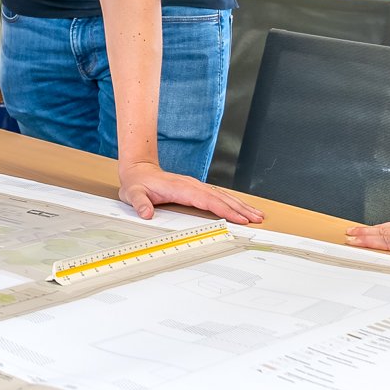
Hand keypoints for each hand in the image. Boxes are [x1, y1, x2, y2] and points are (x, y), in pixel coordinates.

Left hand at [117, 162, 263, 224]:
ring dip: (240, 206)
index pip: (207, 200)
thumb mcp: (132, 194)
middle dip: (240, 209)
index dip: (224, 209)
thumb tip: (146, 213)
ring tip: (257, 215)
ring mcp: (196, 186)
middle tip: (257, 219)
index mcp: (180, 188)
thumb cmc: (137, 184)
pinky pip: (218, 196)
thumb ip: (139, 203)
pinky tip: (242, 209)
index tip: (238, 218)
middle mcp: (192, 185)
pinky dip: (232, 203)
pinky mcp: (197, 189)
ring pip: (222, 196)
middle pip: (220, 197)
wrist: (139, 170)